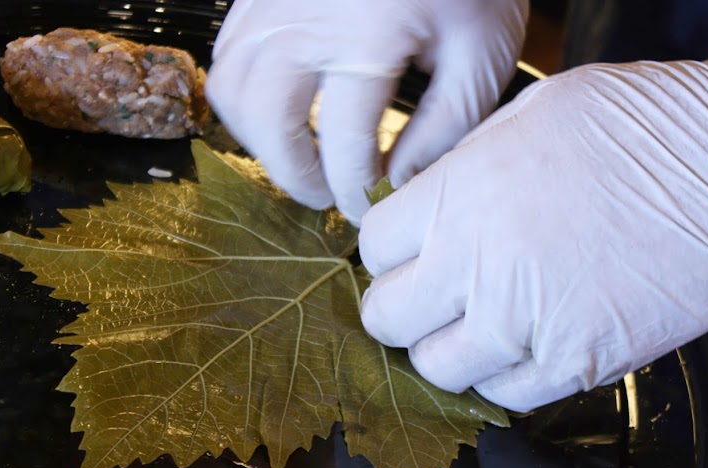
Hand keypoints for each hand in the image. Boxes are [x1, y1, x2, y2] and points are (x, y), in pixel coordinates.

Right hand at [205, 0, 527, 224]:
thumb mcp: (480, 55)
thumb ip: (442, 129)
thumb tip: (397, 182)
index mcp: (367, 35)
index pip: (342, 145)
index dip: (354, 190)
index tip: (367, 206)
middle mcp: (305, 18)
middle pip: (269, 123)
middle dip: (296, 175)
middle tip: (326, 193)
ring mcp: (273, 1)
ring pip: (233, 92)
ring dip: (261, 139)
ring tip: (300, 153)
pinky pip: (227, 56)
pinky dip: (245, 96)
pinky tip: (280, 108)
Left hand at [359, 41, 707, 411]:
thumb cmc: (643, 127)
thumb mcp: (530, 116)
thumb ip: (462, 169)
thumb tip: (425, 206)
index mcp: (459, 198)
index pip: (372, 249)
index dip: (387, 254)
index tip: (404, 255)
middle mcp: (479, 266)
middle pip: (388, 318)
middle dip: (399, 309)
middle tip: (423, 299)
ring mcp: (525, 323)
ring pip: (437, 368)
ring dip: (446, 350)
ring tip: (475, 326)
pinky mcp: (575, 364)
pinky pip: (504, 396)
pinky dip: (502, 377)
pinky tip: (521, 345)